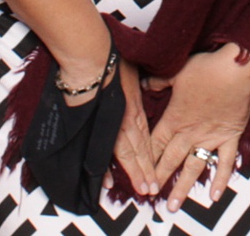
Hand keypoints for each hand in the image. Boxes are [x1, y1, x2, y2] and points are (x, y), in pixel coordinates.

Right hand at [111, 59, 158, 197]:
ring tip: (142, 190)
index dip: (151, 157)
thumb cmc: (113, 60)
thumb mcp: (133, 72)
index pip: (146, 139)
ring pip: (126, 155)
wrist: (92, 60)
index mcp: (134, 109)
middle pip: (139, 151)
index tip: (156, 172)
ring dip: (134, 173)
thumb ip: (135, 86)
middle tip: (153, 190)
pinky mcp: (98, 127)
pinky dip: (105, 167)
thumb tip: (141, 85)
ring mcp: (112, 125)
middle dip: (146, 171)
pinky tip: (108, 182)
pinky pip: (103, 151)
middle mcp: (126, 120)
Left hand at [144, 43, 249, 210]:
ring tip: (173, 205)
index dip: (146, 159)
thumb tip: (144, 83)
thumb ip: (158, 81)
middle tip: (150, 196)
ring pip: (193, 167)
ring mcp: (210, 138)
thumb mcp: (176, 72)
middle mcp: (190, 133)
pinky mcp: (229, 137)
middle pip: (171, 159)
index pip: (156, 143)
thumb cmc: (206, 68)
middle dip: (159, 178)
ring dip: (182, 187)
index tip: (138, 173)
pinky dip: (220, 179)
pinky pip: (225, 163)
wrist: (236, 69)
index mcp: (175, 118)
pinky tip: (214, 196)